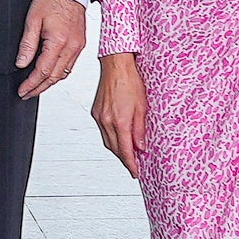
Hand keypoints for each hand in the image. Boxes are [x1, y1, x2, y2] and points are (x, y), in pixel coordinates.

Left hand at [13, 0, 89, 98]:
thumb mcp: (32, 20)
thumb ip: (27, 44)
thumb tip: (21, 63)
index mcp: (59, 42)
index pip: (43, 71)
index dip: (31, 84)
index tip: (22, 91)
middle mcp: (71, 47)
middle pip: (54, 77)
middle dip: (39, 88)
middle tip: (27, 94)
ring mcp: (78, 46)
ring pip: (64, 74)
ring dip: (49, 83)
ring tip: (36, 87)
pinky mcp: (80, 43)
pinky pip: (70, 65)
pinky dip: (59, 73)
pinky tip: (51, 74)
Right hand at [93, 53, 145, 171]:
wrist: (116, 66)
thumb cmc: (131, 81)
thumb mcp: (142, 107)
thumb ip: (140, 130)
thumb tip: (141, 147)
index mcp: (120, 121)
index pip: (125, 150)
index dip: (131, 164)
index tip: (136, 172)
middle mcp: (107, 121)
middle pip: (115, 149)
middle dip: (124, 159)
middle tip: (134, 166)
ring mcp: (99, 117)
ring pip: (108, 142)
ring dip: (118, 150)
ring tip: (128, 155)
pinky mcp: (96, 112)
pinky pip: (103, 132)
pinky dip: (111, 139)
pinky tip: (119, 139)